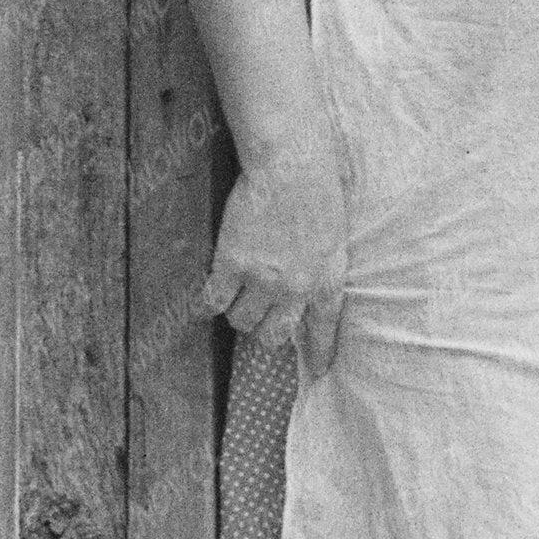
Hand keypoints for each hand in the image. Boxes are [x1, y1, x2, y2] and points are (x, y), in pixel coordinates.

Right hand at [207, 139, 349, 380]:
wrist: (290, 165)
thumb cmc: (319, 190)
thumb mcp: (335, 239)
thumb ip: (322, 270)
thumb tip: (306, 295)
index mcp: (328, 280)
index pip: (324, 331)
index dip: (318, 356)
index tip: (316, 374)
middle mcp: (296, 288)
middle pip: (275, 335)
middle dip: (265, 333)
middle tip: (258, 322)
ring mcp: (263, 279)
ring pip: (242, 321)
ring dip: (236, 315)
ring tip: (234, 300)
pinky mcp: (232, 264)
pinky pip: (214, 301)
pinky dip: (206, 306)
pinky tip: (203, 304)